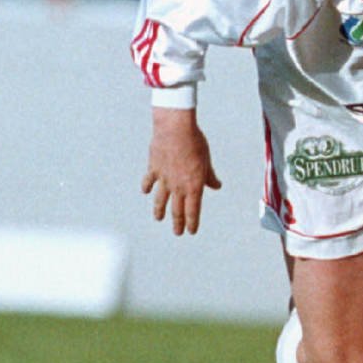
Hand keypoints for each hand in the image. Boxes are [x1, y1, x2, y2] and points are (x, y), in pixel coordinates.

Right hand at [142, 106, 220, 234]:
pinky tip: (145, 192)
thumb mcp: (207, 162)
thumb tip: (216, 186)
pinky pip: (149, 182)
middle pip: (177, 209)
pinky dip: (146, 187)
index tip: (191, 231)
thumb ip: (210, 177)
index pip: (193, 210)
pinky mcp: (153, 169)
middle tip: (178, 232)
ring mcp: (163, 179)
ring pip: (160, 200)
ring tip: (159, 218)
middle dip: (178, 223)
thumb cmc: (195, 143)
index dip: (192, 222)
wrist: (175, 130)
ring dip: (160, 211)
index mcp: (193, 186)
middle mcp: (178, 186)